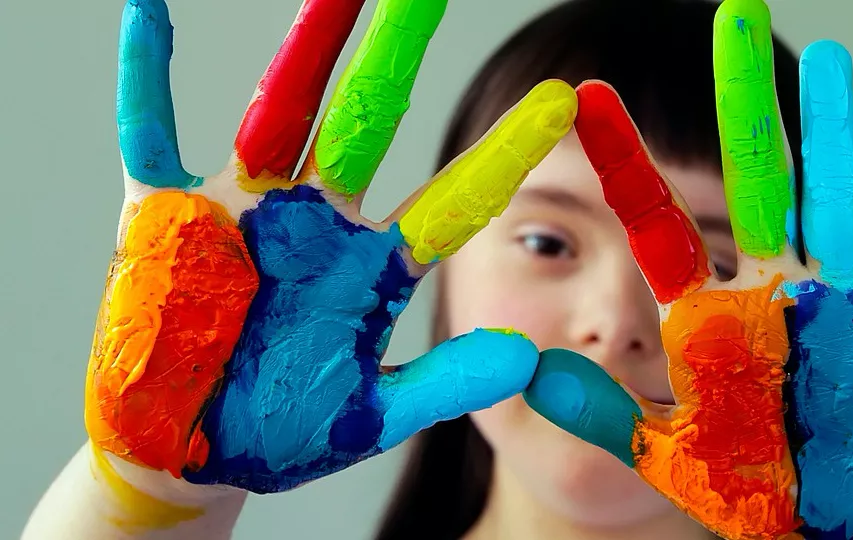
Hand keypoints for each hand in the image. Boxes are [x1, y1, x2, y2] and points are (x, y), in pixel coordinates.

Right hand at [86, 0, 576, 494]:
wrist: (195, 451)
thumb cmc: (284, 428)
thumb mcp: (374, 412)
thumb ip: (443, 384)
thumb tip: (524, 357)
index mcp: (374, 265)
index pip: (451, 197)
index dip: (503, 152)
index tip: (561, 101)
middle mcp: (319, 221)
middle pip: (368, 121)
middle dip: (398, 56)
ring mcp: (246, 211)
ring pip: (281, 110)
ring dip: (307, 47)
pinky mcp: (167, 218)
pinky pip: (152, 137)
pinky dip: (145, 79)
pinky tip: (144, 12)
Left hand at [523, 0, 852, 538]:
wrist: (827, 530)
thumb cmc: (749, 487)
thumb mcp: (663, 451)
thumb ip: (601, 412)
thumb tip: (529, 368)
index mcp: (707, 315)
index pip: (655, 220)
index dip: (623, 157)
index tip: (585, 93)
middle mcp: (771, 293)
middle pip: (754, 178)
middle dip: (744, 99)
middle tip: (730, 11)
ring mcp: (840, 309)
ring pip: (839, 201)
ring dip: (838, 130)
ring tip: (833, 54)